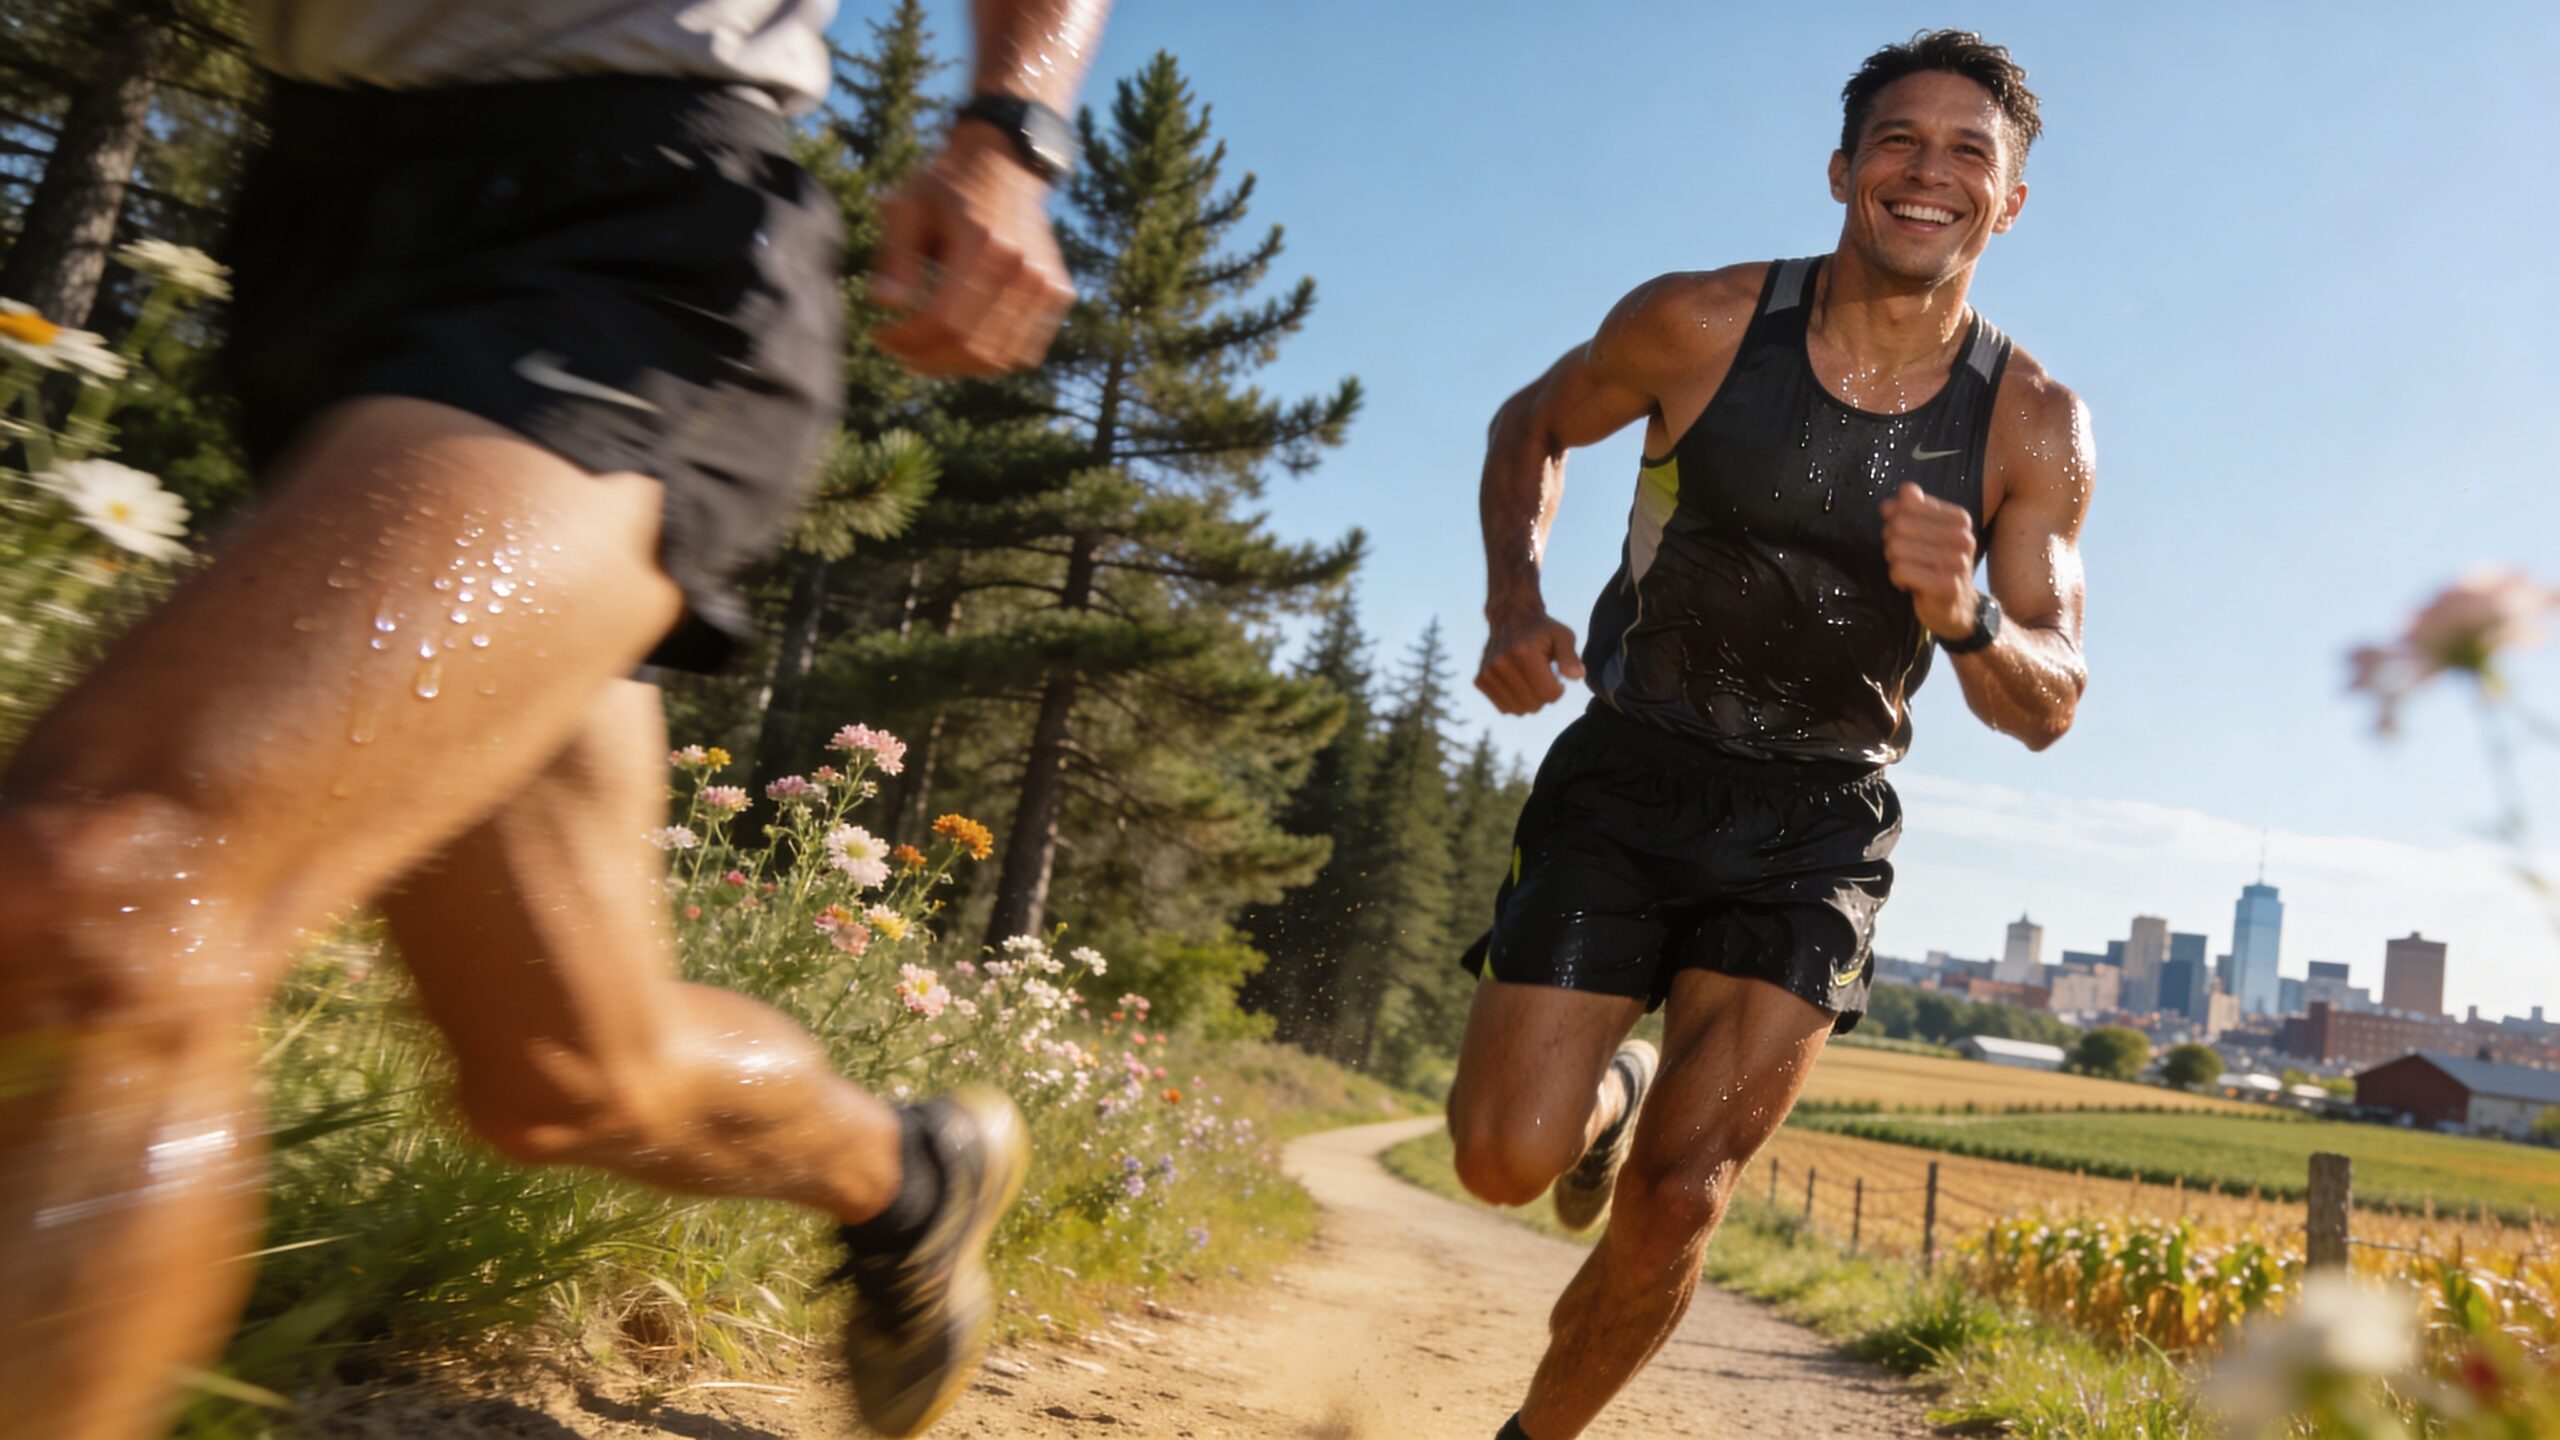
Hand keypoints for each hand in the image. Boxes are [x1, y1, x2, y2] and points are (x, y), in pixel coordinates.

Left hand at [869, 125, 1075, 376]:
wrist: (1004, 163)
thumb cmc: (945, 187)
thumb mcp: (907, 207)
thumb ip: (894, 256)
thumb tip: (885, 305)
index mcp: (983, 243)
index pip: (944, 319)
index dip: (907, 340)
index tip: (879, 336)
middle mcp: (1022, 266)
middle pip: (970, 346)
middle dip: (926, 359)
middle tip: (898, 350)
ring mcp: (1046, 283)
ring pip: (998, 359)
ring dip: (955, 366)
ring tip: (925, 352)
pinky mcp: (1058, 293)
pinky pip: (1024, 352)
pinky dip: (990, 360)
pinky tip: (961, 345)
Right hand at [1476, 610, 1584, 714]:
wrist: (1510, 617)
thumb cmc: (1541, 630)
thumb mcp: (1563, 636)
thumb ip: (1570, 657)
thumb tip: (1578, 676)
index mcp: (1525, 653)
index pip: (1549, 694)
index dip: (1558, 689)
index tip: (1556, 675)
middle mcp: (1502, 663)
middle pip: (1534, 705)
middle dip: (1543, 694)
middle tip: (1543, 676)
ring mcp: (1488, 672)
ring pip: (1518, 710)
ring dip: (1529, 699)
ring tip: (1529, 678)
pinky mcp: (1480, 679)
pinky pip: (1504, 707)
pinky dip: (1514, 700)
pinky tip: (1517, 682)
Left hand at [1880, 482, 1980, 639]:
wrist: (1956, 607)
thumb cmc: (1936, 566)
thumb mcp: (1925, 532)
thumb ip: (1912, 509)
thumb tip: (1904, 491)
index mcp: (1960, 519)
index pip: (1908, 502)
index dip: (1895, 518)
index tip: (1903, 534)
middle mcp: (1962, 538)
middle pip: (1899, 524)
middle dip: (1892, 541)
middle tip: (1902, 556)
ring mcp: (1957, 562)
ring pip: (1896, 548)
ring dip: (1894, 561)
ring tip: (1908, 569)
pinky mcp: (1946, 586)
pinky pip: (1899, 571)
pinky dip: (1897, 578)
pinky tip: (1909, 584)